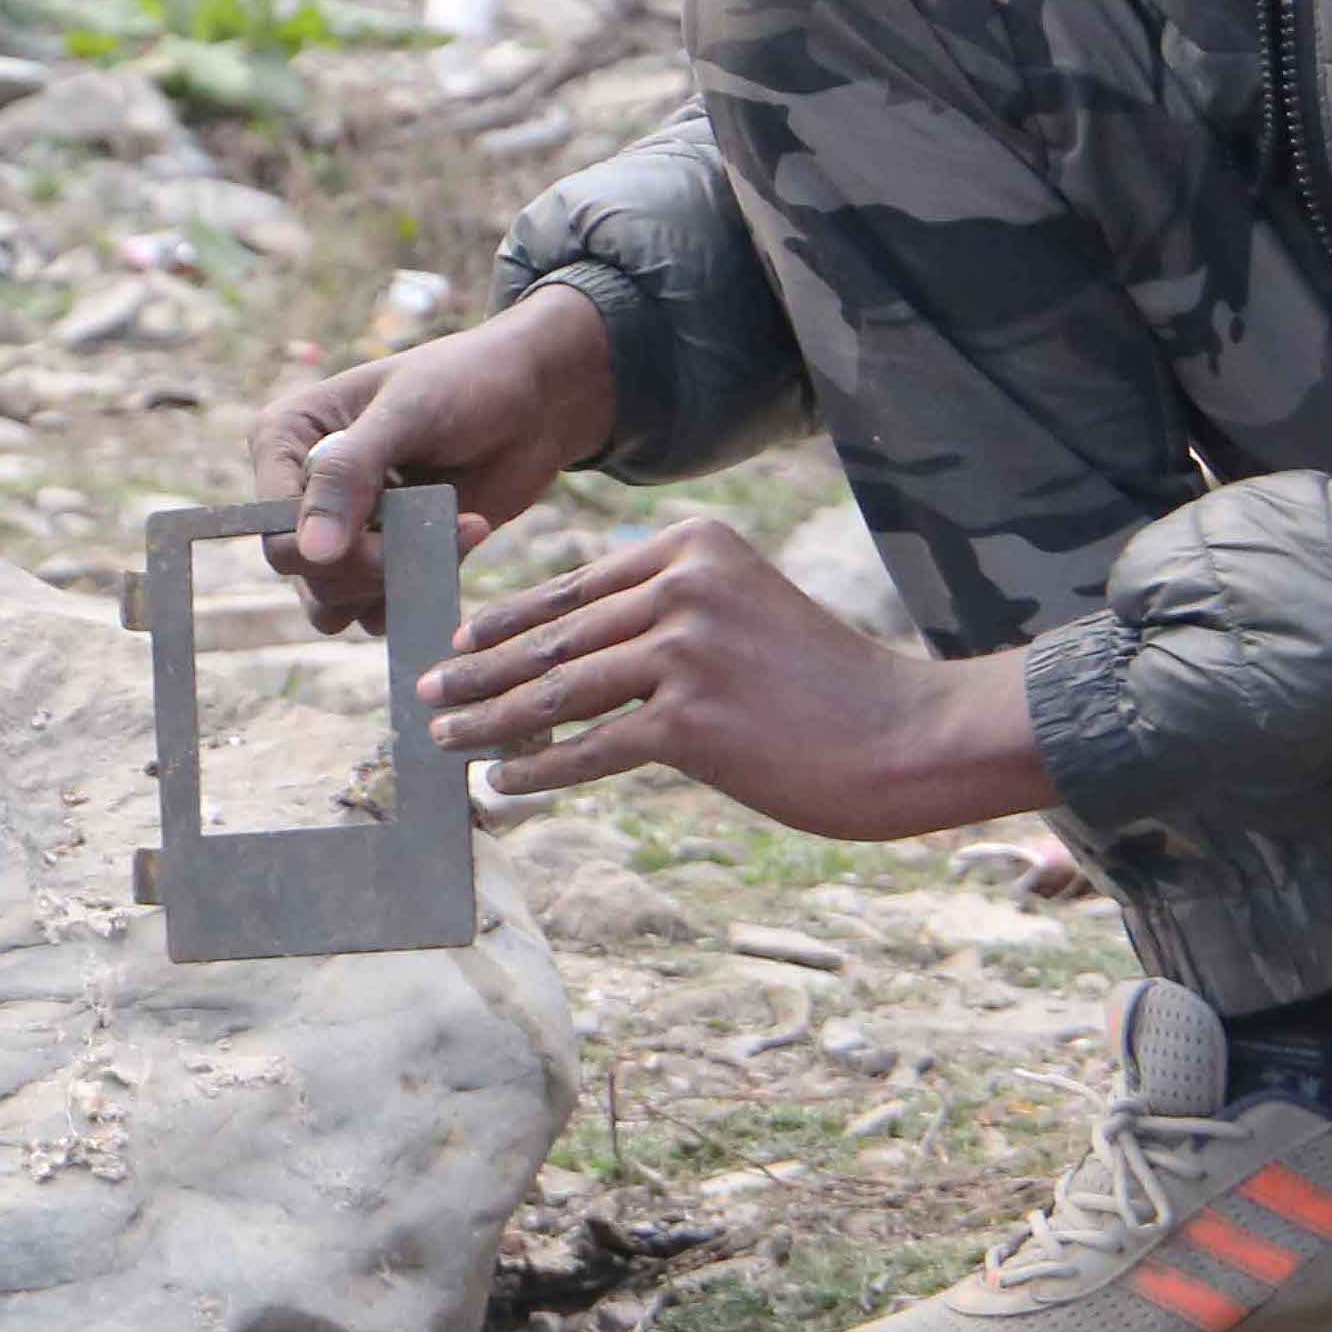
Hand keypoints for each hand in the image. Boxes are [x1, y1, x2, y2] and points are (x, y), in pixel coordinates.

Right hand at [244, 285, 617, 633]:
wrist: (536, 401)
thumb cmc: (466, 384)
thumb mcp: (406, 414)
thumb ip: (350, 473)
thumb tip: (311, 550)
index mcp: (285, 439)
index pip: (271, 522)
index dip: (319, 544)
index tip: (382, 538)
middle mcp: (301, 490)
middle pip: (302, 570)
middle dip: (368, 564)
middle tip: (432, 527)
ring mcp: (343, 530)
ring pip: (332, 604)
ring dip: (393, 583)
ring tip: (446, 532)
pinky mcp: (385, 561)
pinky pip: (379, 612)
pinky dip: (421, 590)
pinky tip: (459, 540)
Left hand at [421, 517, 1055, 841]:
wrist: (907, 736)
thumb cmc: (825, 686)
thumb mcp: (744, 612)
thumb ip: (667, 614)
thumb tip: (571, 651)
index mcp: (693, 545)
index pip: (575, 588)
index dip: (506, 620)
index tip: (456, 642)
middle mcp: (684, 585)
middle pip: (556, 637)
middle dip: (479, 668)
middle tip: (424, 690)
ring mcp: (686, 650)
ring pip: (557, 690)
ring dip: (489, 719)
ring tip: (444, 738)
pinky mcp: (691, 721)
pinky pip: (590, 748)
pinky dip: (538, 770)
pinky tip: (503, 785)